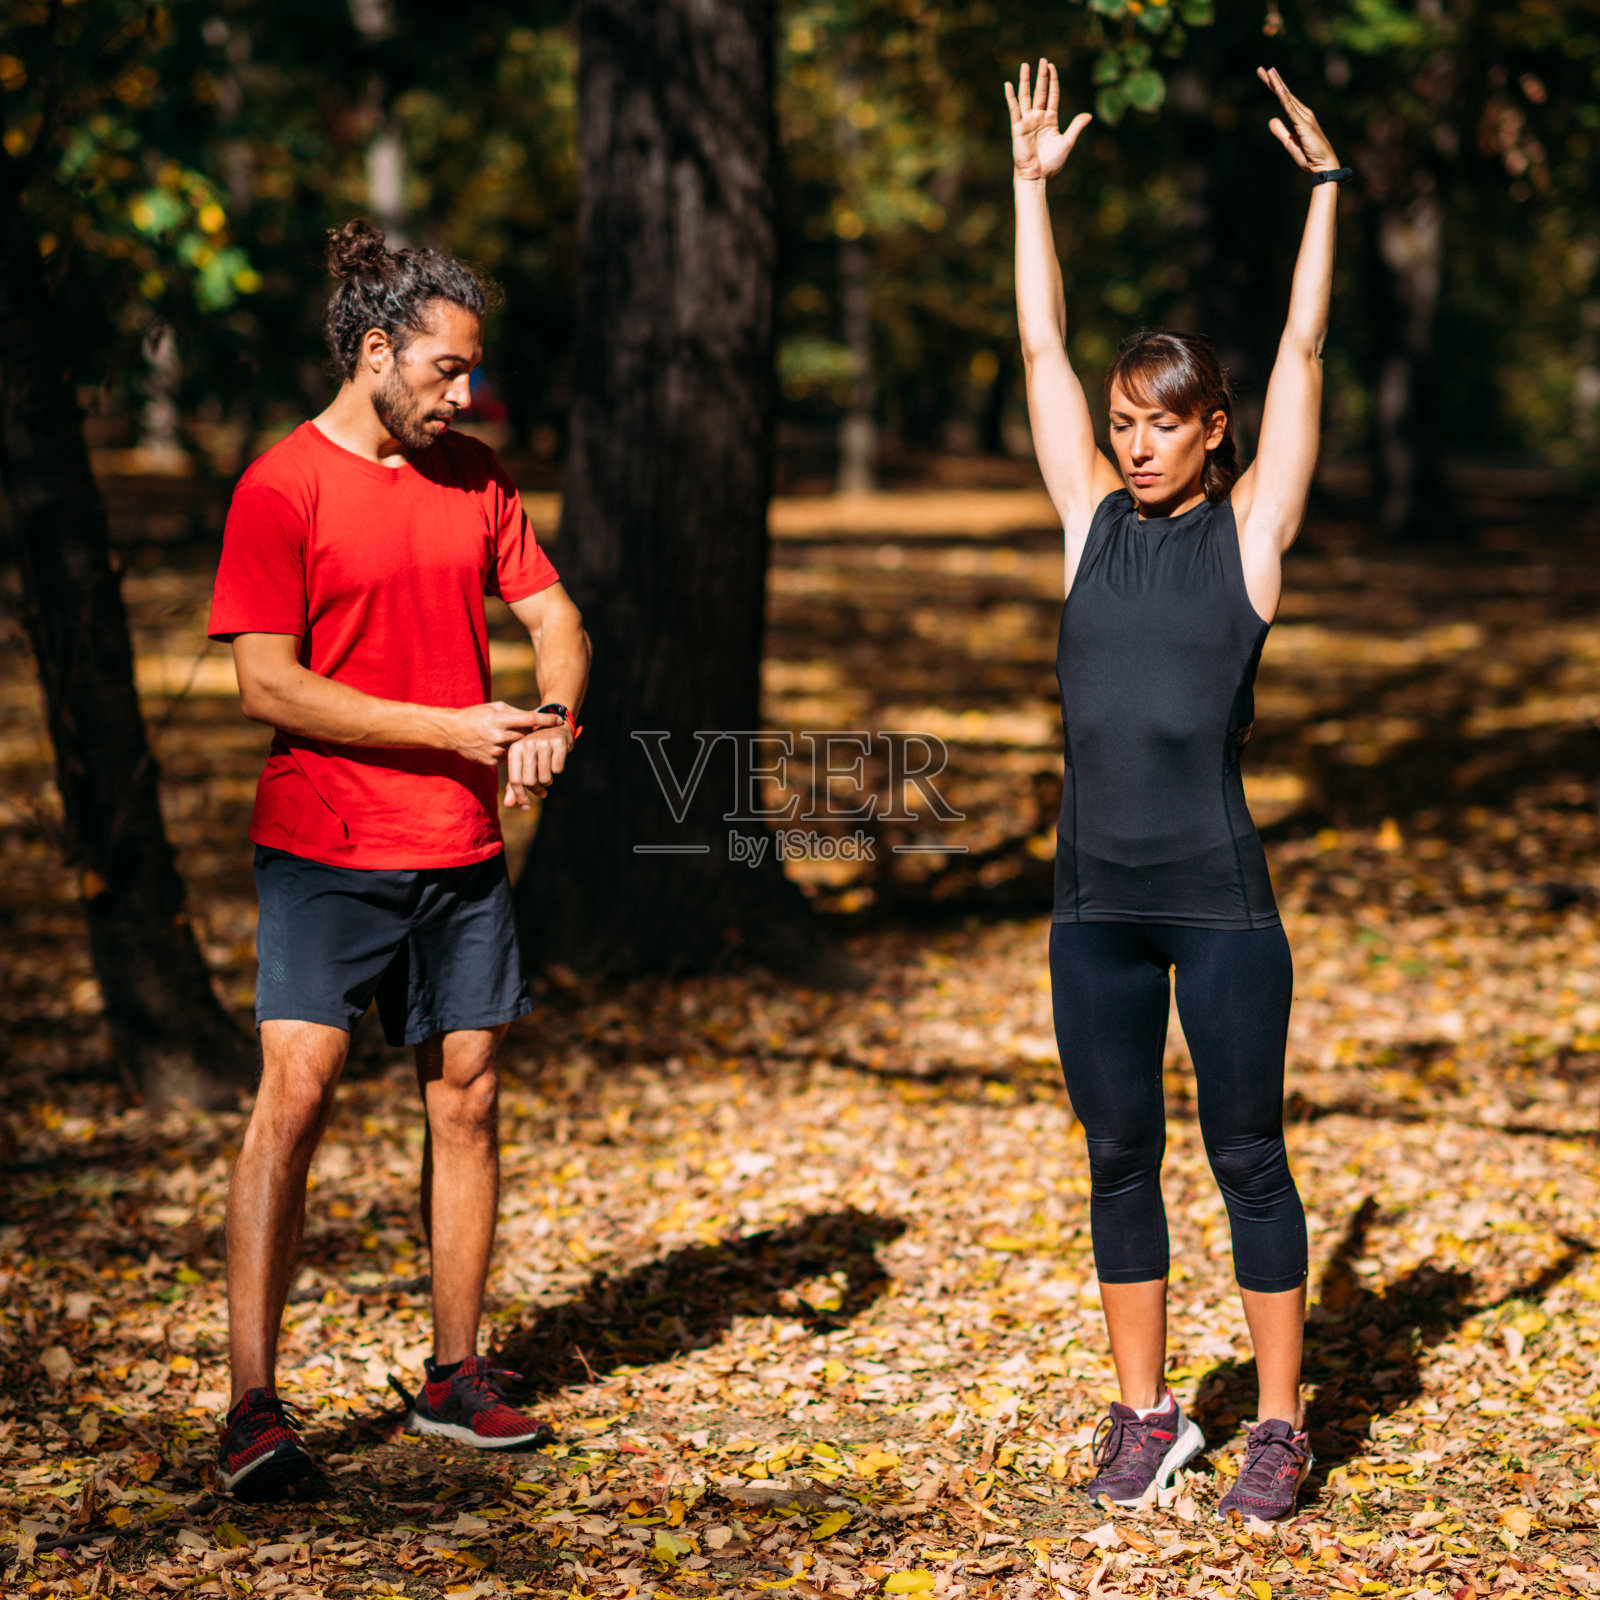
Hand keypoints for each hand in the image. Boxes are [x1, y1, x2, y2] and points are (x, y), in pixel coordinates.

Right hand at [448, 701, 540, 765]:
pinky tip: (501, 746)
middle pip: (526, 737)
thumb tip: (536, 717)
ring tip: (512, 738)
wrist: (452, 732)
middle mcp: (499, 736)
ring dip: (520, 744)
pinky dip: (510, 752)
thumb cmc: (476, 715)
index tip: (559, 720)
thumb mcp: (495, 707)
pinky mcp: (492, 762)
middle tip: (535, 732)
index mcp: (501, 720)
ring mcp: (496, 751)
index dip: (546, 721)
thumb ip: (515, 713)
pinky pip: (509, 758)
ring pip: (519, 749)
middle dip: (531, 734)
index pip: (530, 720)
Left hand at [504, 712, 571, 807]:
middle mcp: (527, 744)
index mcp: (515, 749)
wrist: (555, 727)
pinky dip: (558, 769)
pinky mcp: (559, 743)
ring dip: (548, 781)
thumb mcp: (523, 762)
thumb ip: (515, 784)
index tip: (525, 806)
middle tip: (541, 791)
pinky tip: (556, 760)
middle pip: (530, 781)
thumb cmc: (536, 749)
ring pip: (545, 778)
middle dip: (537, 790)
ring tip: (548, 772)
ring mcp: (543, 743)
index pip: (515, 780)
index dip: (520, 796)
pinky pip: (558, 769)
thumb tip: (509, 805)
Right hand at [1005, 59, 1091, 181]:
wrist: (1038, 175)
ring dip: (1025, 80)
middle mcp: (1038, 117)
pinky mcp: (1018, 128)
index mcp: (1051, 120)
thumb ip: (1076, 126)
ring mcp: (1028, 121)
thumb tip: (1089, 115)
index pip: (1052, 95)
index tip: (1052, 67)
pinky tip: (1008, 85)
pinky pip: (1014, 109)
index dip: (1053, 81)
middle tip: (1042, 60)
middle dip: (1041, 76)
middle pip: (1040, 91)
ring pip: (1026, 96)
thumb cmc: (1052, 162)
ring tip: (1025, 65)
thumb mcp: (1067, 142)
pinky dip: (1011, 97)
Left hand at [1257, 66, 1339, 172]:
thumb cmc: (1308, 155)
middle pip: (1284, 94)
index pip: (1283, 98)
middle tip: (1261, 69)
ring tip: (1269, 72)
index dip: (1273, 86)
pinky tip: (1279, 90)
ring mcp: (1304, 117)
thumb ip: (1280, 131)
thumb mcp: (1289, 142)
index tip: (1264, 75)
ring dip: (1278, 85)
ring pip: (1287, 98)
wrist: (1322, 165)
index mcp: (1299, 116)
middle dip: (1273, 81)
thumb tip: (1271, 120)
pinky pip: (1292, 110)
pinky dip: (1285, 99)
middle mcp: (1303, 113)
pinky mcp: (1304, 125)